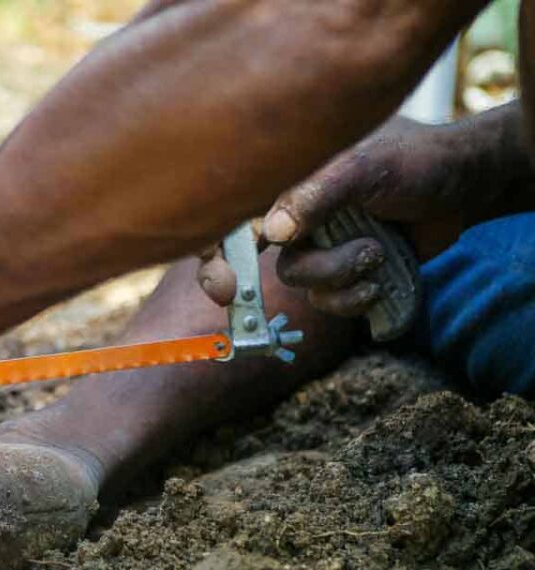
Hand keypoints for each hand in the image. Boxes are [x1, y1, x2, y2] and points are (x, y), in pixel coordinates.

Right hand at [198, 113, 495, 315]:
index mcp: (285, 183)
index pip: (227, 218)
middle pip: (260, 263)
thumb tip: (271, 233)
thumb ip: (316, 194)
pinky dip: (354, 299)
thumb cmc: (414, 161)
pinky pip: (329, 302)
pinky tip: (378, 279)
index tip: (222, 284)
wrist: (464, 185)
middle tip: (302, 275)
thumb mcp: (366, 167)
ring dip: (339, 280)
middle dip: (281, 278)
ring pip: (301, 286)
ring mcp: (319, 246)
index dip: (212, 254)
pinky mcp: (343, 272)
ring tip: (375, 256)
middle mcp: (294, 216)